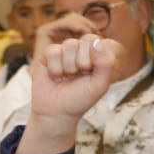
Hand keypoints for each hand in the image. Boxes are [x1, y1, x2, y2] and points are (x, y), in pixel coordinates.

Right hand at [18, 16, 123, 153]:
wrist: (56, 113)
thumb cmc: (79, 100)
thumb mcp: (100, 85)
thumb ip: (106, 64)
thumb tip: (97, 42)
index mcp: (95, 56)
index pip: (100, 41)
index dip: (95, 58)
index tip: (91, 74)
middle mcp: (80, 51)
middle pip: (86, 40)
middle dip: (83, 62)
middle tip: (78, 77)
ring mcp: (63, 51)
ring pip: (69, 44)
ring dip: (68, 66)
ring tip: (66, 77)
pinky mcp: (47, 55)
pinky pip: (53, 51)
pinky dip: (55, 68)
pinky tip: (55, 76)